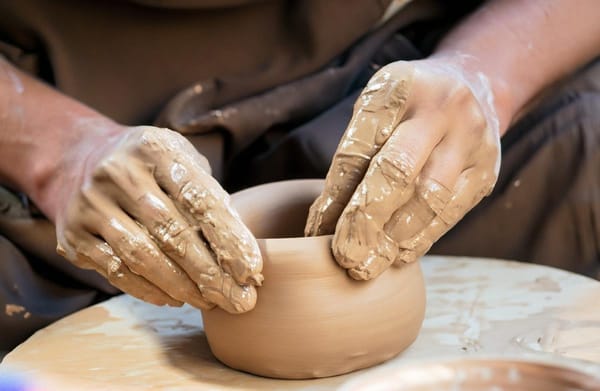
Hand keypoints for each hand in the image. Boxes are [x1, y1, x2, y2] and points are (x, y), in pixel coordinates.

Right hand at [50, 125, 262, 312]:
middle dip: (212, 274)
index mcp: (156, 149)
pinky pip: (116, 270)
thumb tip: (240, 249)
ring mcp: (92, 204)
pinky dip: (149, 290)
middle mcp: (119, 173)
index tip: (252, 271)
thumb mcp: (180, 159)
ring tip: (210, 303)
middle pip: (173, 233)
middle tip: (239, 300)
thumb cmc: (149, 166)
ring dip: (183, 287)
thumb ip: (208, 195)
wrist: (77, 159)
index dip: (229, 238)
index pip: (200, 198)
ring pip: (144, 256)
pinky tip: (175, 298)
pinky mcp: (73, 233)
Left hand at [305, 58, 500, 279]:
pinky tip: (398, 256)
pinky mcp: (486, 169)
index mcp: (398, 87)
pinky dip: (421, 238)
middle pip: (396, 171)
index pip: (359, 149)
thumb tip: (326, 220)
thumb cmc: (407, 108)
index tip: (317, 231)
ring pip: (427, 198)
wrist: (475, 86)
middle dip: (365, 220)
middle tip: (343, 257)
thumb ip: (355, 155)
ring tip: (366, 266)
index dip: (336, 195)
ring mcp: (470, 138)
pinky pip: (451, 211)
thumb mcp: (376, 111)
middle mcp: (439, 108)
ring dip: (392, 239)